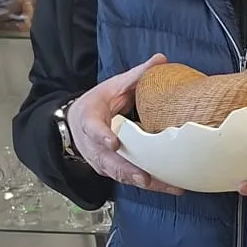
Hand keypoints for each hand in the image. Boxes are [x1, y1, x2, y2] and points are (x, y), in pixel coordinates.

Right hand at [67, 54, 182, 193]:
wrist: (75, 124)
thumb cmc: (97, 104)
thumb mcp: (112, 87)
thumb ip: (135, 76)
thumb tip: (160, 59)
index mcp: (89, 120)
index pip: (93, 129)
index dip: (102, 137)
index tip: (112, 143)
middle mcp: (94, 146)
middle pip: (109, 161)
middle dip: (127, 171)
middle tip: (143, 178)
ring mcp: (103, 161)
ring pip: (122, 175)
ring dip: (145, 183)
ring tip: (168, 187)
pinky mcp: (114, 171)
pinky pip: (132, 180)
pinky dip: (151, 185)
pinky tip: (171, 187)